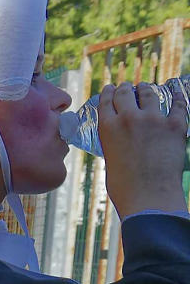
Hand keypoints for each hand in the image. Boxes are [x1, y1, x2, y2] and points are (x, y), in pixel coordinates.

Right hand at [100, 80, 189, 216]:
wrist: (149, 196)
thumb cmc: (125, 187)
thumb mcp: (111, 160)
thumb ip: (115, 143)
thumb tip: (123, 139)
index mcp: (108, 129)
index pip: (105, 102)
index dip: (107, 93)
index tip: (110, 88)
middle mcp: (129, 118)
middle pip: (125, 94)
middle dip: (125, 88)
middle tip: (128, 87)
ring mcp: (154, 119)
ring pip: (149, 94)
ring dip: (146, 90)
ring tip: (146, 88)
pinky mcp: (175, 124)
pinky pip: (178, 104)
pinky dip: (176, 97)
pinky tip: (175, 93)